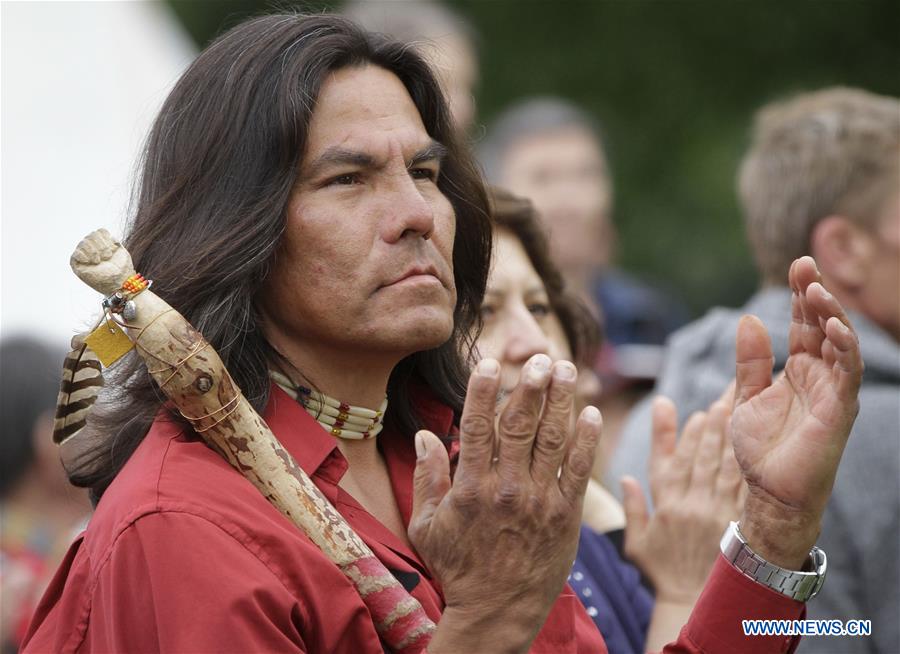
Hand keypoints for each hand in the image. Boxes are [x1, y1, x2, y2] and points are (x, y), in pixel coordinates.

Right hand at [70, 228, 135, 294]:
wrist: (121, 282)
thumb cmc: (122, 269)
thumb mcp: (120, 250)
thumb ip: (111, 239)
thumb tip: (103, 233)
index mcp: (102, 244)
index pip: (100, 231)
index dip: (107, 239)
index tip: (113, 251)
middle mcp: (92, 248)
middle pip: (92, 235)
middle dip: (102, 246)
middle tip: (107, 257)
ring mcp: (85, 256)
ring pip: (84, 242)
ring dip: (94, 251)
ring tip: (99, 261)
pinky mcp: (78, 265)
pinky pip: (76, 253)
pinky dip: (84, 255)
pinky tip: (91, 262)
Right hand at [408, 354, 600, 652]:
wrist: (497, 612)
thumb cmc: (458, 568)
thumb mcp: (426, 526)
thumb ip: (427, 477)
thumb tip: (424, 434)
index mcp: (470, 488)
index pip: (477, 428)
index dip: (483, 391)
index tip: (489, 363)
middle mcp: (506, 489)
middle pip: (520, 426)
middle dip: (531, 387)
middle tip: (540, 357)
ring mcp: (539, 501)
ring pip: (552, 440)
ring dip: (560, 401)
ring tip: (565, 368)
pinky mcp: (566, 516)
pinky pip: (578, 471)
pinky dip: (585, 440)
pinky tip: (590, 412)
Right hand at [621, 385, 744, 602]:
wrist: (695, 602)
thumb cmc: (663, 572)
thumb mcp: (638, 542)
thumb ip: (632, 508)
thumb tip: (625, 478)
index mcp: (664, 506)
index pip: (668, 462)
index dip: (676, 433)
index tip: (683, 410)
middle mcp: (689, 504)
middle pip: (699, 455)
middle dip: (710, 423)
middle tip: (721, 395)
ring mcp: (714, 512)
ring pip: (721, 464)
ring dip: (728, 434)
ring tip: (735, 407)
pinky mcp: (736, 521)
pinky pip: (742, 485)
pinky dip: (744, 460)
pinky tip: (750, 442)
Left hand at [732, 256, 862, 567]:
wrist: (769, 493)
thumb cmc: (760, 449)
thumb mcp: (746, 396)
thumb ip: (750, 361)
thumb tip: (749, 319)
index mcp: (797, 369)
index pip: (803, 323)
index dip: (800, 294)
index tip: (797, 265)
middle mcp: (820, 375)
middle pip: (823, 325)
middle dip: (815, 293)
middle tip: (805, 264)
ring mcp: (833, 390)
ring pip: (840, 342)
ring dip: (831, 314)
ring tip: (816, 289)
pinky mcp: (840, 408)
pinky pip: (847, 371)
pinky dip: (843, 347)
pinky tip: (831, 327)